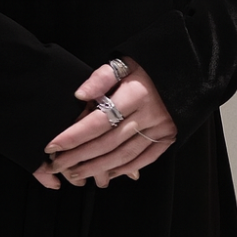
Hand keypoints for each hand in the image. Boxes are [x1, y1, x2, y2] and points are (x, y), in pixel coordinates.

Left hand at [35, 58, 176, 188]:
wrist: (184, 70)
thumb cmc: (146, 68)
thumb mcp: (123, 62)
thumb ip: (101, 78)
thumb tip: (79, 95)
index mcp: (136, 94)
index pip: (98, 121)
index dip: (74, 136)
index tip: (52, 146)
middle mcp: (149, 115)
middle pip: (108, 142)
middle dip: (79, 156)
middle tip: (57, 165)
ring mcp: (160, 129)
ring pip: (124, 155)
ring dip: (98, 168)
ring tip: (75, 173)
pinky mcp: (168, 138)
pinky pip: (144, 159)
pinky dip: (124, 169)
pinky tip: (106, 174)